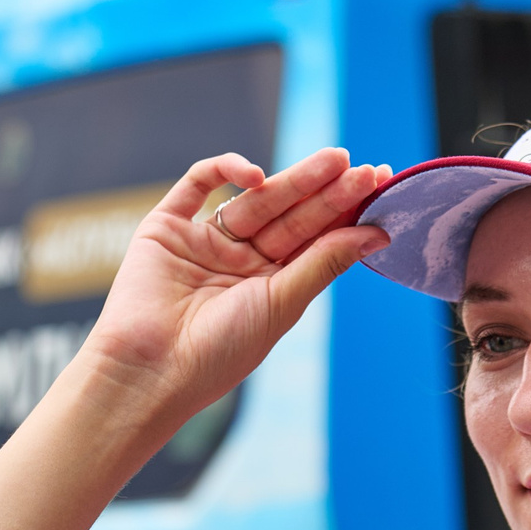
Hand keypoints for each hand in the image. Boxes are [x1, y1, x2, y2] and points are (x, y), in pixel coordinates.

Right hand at [80, 149, 390, 428]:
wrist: (151, 368)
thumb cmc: (221, 349)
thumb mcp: (283, 303)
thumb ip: (325, 262)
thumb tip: (378, 233)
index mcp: (272, 284)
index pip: (316, 239)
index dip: (346, 213)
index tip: (379, 187)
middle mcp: (241, 260)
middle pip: (292, 216)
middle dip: (327, 191)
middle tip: (362, 167)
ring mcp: (205, 241)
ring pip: (256, 199)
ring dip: (294, 179)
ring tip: (334, 161)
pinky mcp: (167, 226)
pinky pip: (198, 184)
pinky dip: (226, 170)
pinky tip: (257, 176)